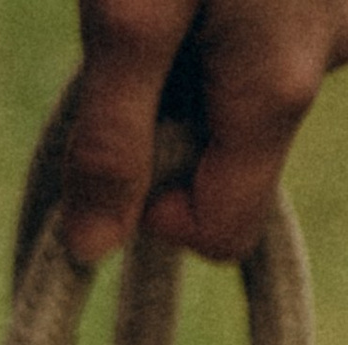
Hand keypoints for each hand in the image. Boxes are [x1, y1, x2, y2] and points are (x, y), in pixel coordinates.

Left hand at [65, 0, 347, 260]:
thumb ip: (111, 138)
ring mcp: (336, 16)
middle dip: (169, 126)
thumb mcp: (128, 15)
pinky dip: (220, 28)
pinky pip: (265, 41)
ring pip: (246, 96)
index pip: (224, 232)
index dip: (157, 214)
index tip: (121, 143)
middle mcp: (327, 59)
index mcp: (276, 89)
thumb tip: (92, 249)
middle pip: (233, 161)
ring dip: (191, 71)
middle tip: (138, 41)